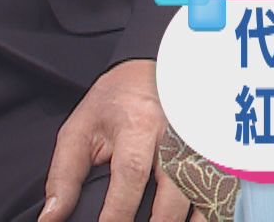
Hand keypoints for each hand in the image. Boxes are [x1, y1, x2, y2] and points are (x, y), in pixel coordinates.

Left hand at [38, 59, 203, 221]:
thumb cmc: (116, 100)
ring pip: (205, 194)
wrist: (154, 66)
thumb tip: (50, 219)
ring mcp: (201, 144)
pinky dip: (211, 213)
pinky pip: (223, 189)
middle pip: (175, 191)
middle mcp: (177, 135)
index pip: (131, 175)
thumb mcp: (80, 129)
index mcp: (139, 126)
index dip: (118, 213)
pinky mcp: (216, 151)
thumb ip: (64, 176)